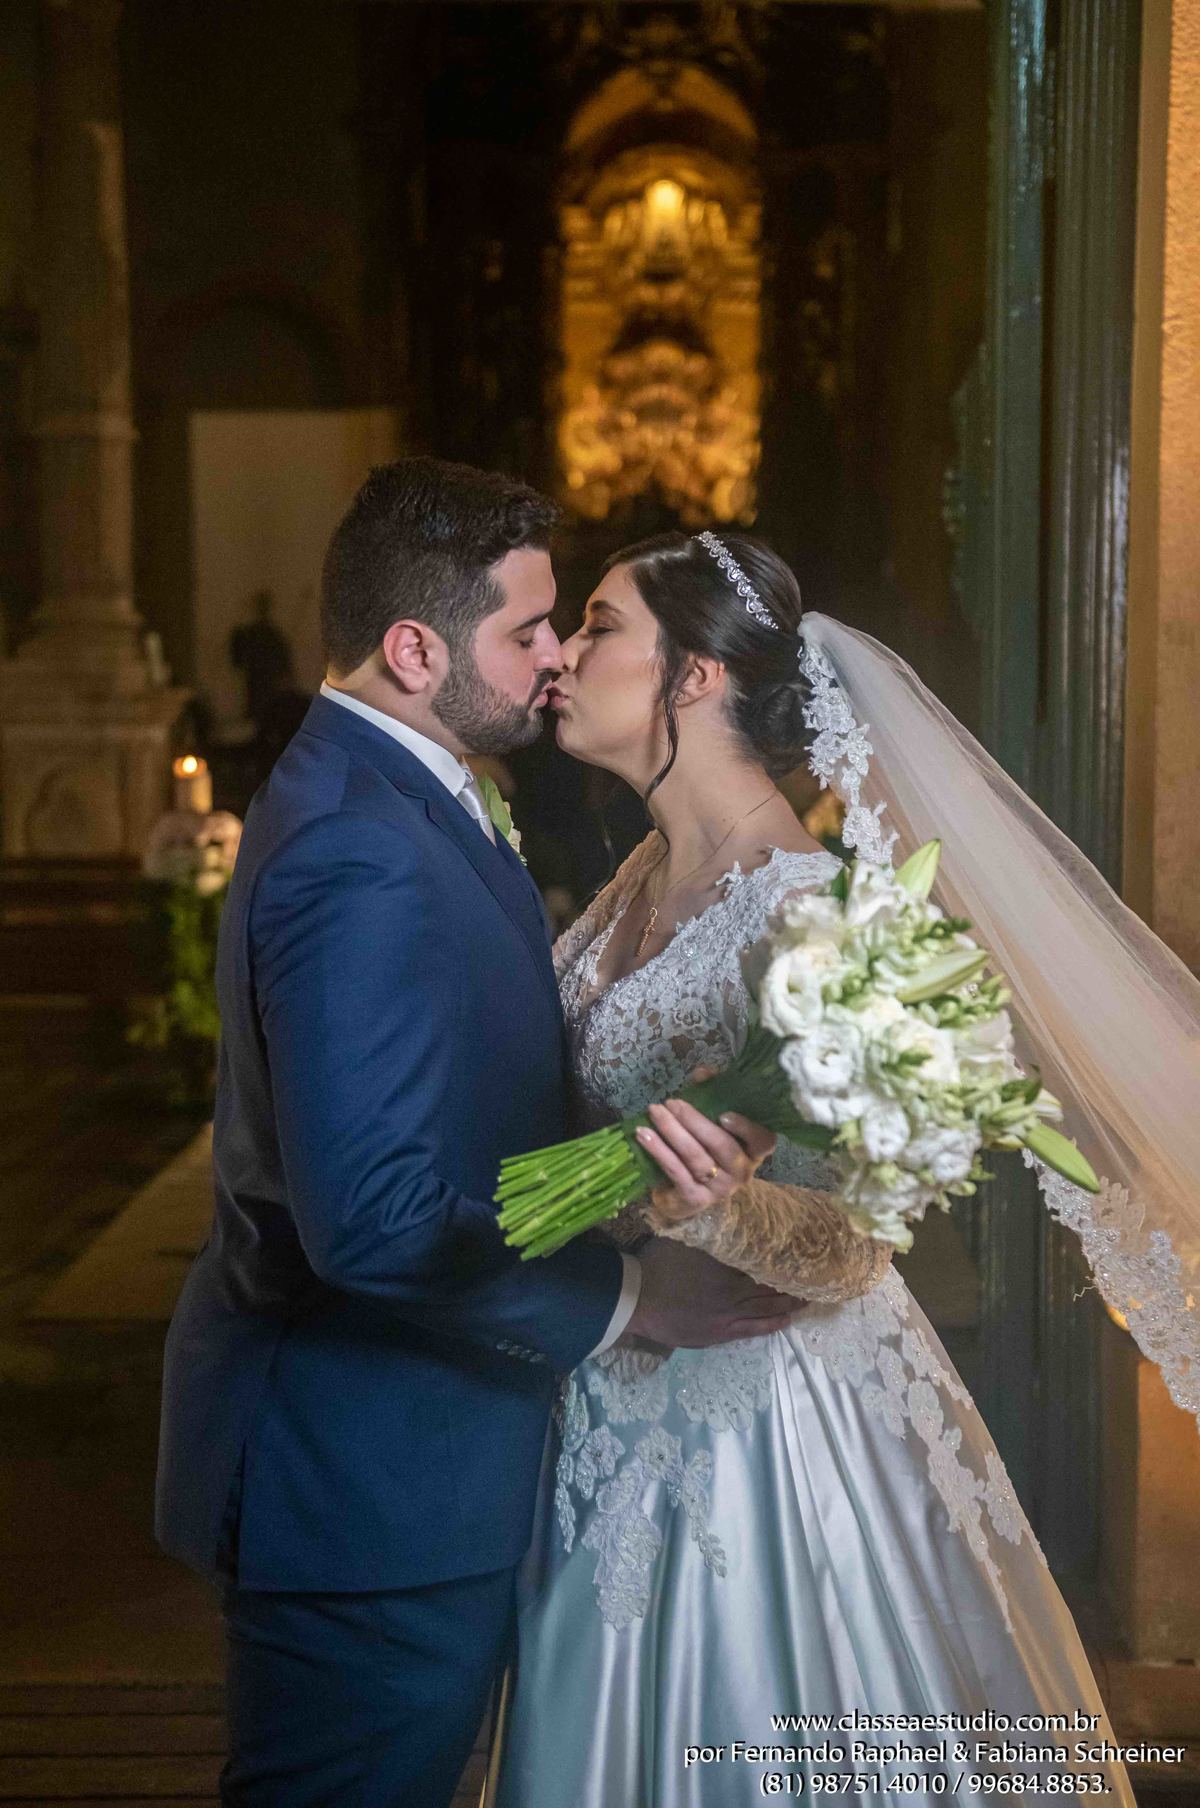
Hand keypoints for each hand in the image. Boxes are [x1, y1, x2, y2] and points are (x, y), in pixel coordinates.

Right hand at [625, 1239, 803, 1349]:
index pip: (762, 1259)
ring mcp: (729, 1314)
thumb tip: (724, 1211)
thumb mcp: (684, 1238)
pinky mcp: (722, 1332)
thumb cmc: (657, 1264)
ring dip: (790, 1302)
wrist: (637, 1299)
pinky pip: (754, 1328)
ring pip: (767, 1307)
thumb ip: (707, 1230)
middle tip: (816, 1275)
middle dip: (793, 1280)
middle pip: (770, 1284)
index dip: (783, 1256)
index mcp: (726, 1263)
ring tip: (810, 1296)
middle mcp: (734, 1289)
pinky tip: (788, 1320)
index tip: (802, 1251)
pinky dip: (773, 1323)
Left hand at [635, 1065, 775, 1226]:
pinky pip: (676, 1171)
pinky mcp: (695, 1198)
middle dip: (694, 1121)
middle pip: (721, 1145)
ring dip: (672, 1132)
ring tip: (655, 1112)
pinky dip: (658, 1150)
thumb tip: (703, 1072)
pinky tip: (643, 1135)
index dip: (747, 1128)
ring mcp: (719, 1188)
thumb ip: (713, 1094)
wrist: (686, 1192)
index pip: (763, 1141)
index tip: (724, 1114)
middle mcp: (741, 1171)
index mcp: (752, 1151)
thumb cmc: (704, 1148)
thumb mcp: (712, 1120)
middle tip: (672, 1102)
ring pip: (696, 1157)